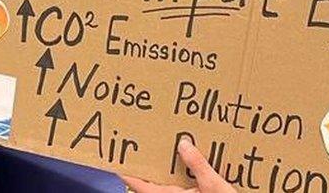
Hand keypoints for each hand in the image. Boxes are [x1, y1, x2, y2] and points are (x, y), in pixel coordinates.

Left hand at [120, 139, 234, 192]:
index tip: (114, 158)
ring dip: (166, 166)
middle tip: (141, 143)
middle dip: (148, 163)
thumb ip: (198, 165)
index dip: (126, 171)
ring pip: (168, 182)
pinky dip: (184, 170)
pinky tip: (190, 158)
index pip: (140, 184)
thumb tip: (183, 143)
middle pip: (152, 181)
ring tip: (164, 145)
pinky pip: (183, 183)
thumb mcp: (214, 185)